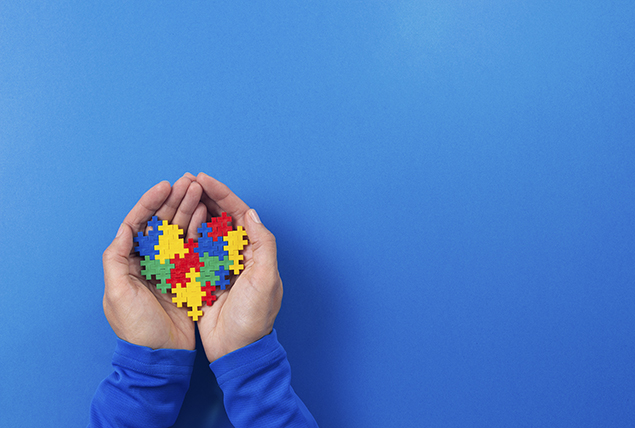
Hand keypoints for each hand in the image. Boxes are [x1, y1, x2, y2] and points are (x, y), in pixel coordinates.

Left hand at [102, 173, 203, 349]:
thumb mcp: (117, 294)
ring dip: (188, 209)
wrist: (162, 356)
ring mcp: (169, 267)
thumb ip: (116, 260)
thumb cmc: (136, 328)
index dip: (150, 203)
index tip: (165, 187)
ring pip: (178, 230)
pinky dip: (199, 230)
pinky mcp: (187, 276)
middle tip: (189, 181)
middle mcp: (148, 261)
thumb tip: (123, 230)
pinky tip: (207, 216)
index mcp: (129, 262)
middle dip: (174, 200)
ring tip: (200, 191)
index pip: (138, 224)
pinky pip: (193, 247)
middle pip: (161, 223)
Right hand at [194, 173, 283, 361]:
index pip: (238, 213)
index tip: (204, 178)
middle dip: (204, 197)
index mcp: (254, 250)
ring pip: (203, 229)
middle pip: (219, 217)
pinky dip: (183, 234)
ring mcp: (218, 263)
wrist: (237, 349)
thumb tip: (251, 214)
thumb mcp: (265, 279)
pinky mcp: (202, 276)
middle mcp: (236, 253)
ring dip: (192, 211)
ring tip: (177, 193)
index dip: (222, 194)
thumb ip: (263, 244)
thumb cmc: (255, 316)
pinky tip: (171, 222)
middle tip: (186, 179)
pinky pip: (191, 249)